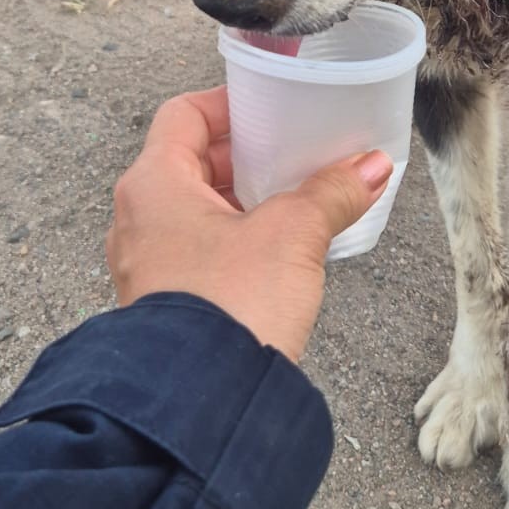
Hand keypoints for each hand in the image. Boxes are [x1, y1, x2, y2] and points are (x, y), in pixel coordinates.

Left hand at [106, 87, 392, 361]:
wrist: (203, 403)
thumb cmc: (232, 306)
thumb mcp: (292, 236)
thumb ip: (332, 193)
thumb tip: (372, 166)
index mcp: (153, 185)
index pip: (183, 116)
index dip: (227, 105)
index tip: (269, 108)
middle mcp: (137, 219)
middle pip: (188, 162)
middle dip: (242, 156)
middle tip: (290, 152)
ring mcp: (145, 265)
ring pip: (193, 211)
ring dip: (240, 200)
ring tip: (292, 199)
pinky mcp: (162, 303)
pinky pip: (195, 252)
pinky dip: (232, 240)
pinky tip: (277, 252)